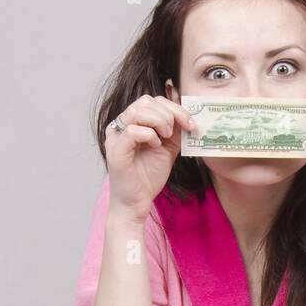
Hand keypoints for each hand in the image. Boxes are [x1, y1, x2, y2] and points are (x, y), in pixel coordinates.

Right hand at [105, 95, 195, 221]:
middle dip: (169, 113)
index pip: (152, 101)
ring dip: (159, 121)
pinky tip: (156, 146)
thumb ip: (175, 131)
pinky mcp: (115, 150)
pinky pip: (132, 131)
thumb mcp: (168, 149)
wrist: (136, 204)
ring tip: (166, 138)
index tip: (190, 123)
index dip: (174, 107)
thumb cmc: (148, 178)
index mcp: (132, 123)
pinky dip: (149, 135)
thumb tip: (188, 114)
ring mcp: (116, 137)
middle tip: (177, 132)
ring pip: (137, 111)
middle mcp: (120, 126)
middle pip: (145, 101)